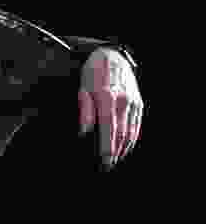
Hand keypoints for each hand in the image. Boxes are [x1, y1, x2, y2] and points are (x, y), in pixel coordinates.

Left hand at [78, 47, 142, 167]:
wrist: (112, 56)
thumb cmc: (93, 73)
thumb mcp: (83, 89)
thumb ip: (84, 111)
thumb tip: (83, 133)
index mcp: (107, 98)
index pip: (108, 129)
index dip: (106, 148)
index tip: (103, 161)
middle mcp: (123, 101)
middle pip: (120, 135)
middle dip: (113, 153)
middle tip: (106, 167)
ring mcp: (133, 102)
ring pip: (130, 132)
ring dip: (123, 149)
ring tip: (115, 161)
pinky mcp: (139, 103)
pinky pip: (136, 126)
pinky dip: (131, 139)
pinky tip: (125, 148)